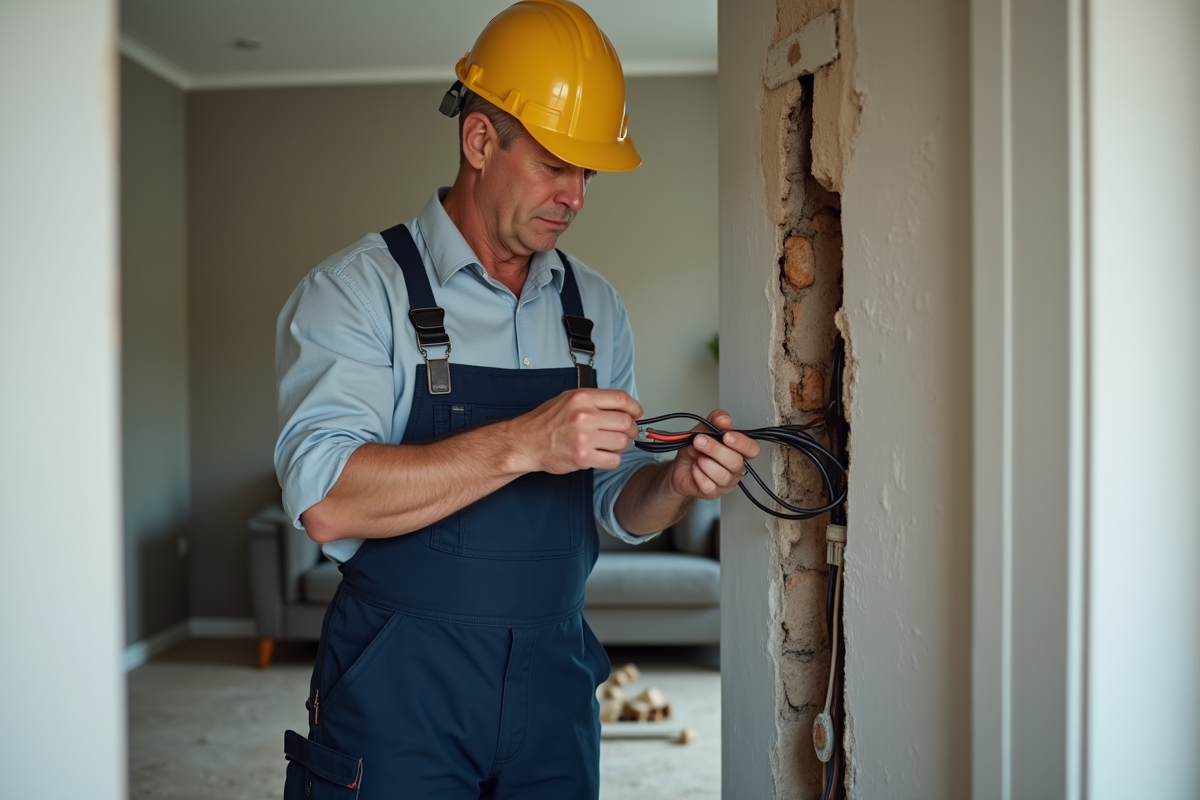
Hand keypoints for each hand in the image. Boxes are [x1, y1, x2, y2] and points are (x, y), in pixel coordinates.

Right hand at [505, 389, 642, 474]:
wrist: (526, 443)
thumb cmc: (545, 422)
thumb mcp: (568, 399)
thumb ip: (594, 400)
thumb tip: (622, 407)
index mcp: (583, 398)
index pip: (621, 399)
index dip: (635, 408)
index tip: (637, 414)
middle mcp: (584, 416)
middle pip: (625, 422)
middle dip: (630, 429)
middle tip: (625, 433)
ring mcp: (584, 437)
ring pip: (622, 442)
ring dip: (619, 445)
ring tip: (608, 444)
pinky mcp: (583, 457)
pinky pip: (613, 460)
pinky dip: (612, 459)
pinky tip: (602, 455)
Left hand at [667, 409, 760, 499]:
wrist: (679, 466)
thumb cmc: (696, 448)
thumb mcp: (702, 429)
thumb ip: (715, 421)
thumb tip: (724, 419)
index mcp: (739, 451)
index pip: (753, 449)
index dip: (742, 443)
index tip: (726, 436)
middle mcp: (736, 468)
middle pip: (736, 462)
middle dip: (715, 450)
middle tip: (699, 441)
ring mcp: (726, 482)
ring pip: (723, 476)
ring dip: (705, 463)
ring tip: (697, 457)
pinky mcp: (714, 492)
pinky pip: (709, 485)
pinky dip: (698, 474)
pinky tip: (695, 468)